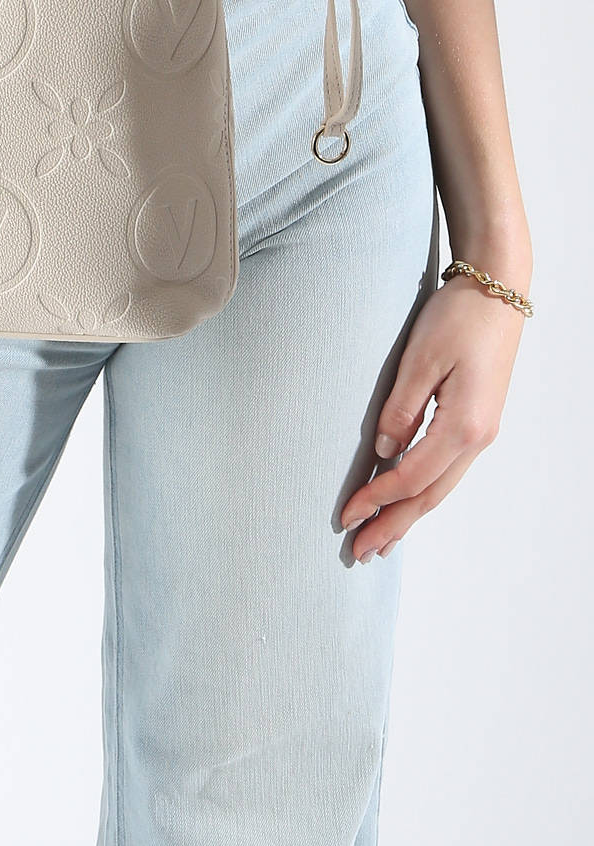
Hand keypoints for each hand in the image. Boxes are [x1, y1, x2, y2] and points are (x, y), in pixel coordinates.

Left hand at [340, 239, 530, 560]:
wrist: (498, 292)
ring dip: (410, 515)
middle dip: (393, 525)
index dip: (376, 500)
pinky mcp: (477, 421)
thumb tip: (385, 452)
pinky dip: (425, 491)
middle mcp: (477, 438)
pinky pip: (447, 469)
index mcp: (462, 427)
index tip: (346, 516)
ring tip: (382, 540)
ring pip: (441, 487)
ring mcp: (482, 432)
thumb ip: (401, 408)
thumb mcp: (421, 358)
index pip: (411, 478)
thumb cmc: (458, 318)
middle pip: (429, 496)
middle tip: (360, 553)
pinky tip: (409, 500)